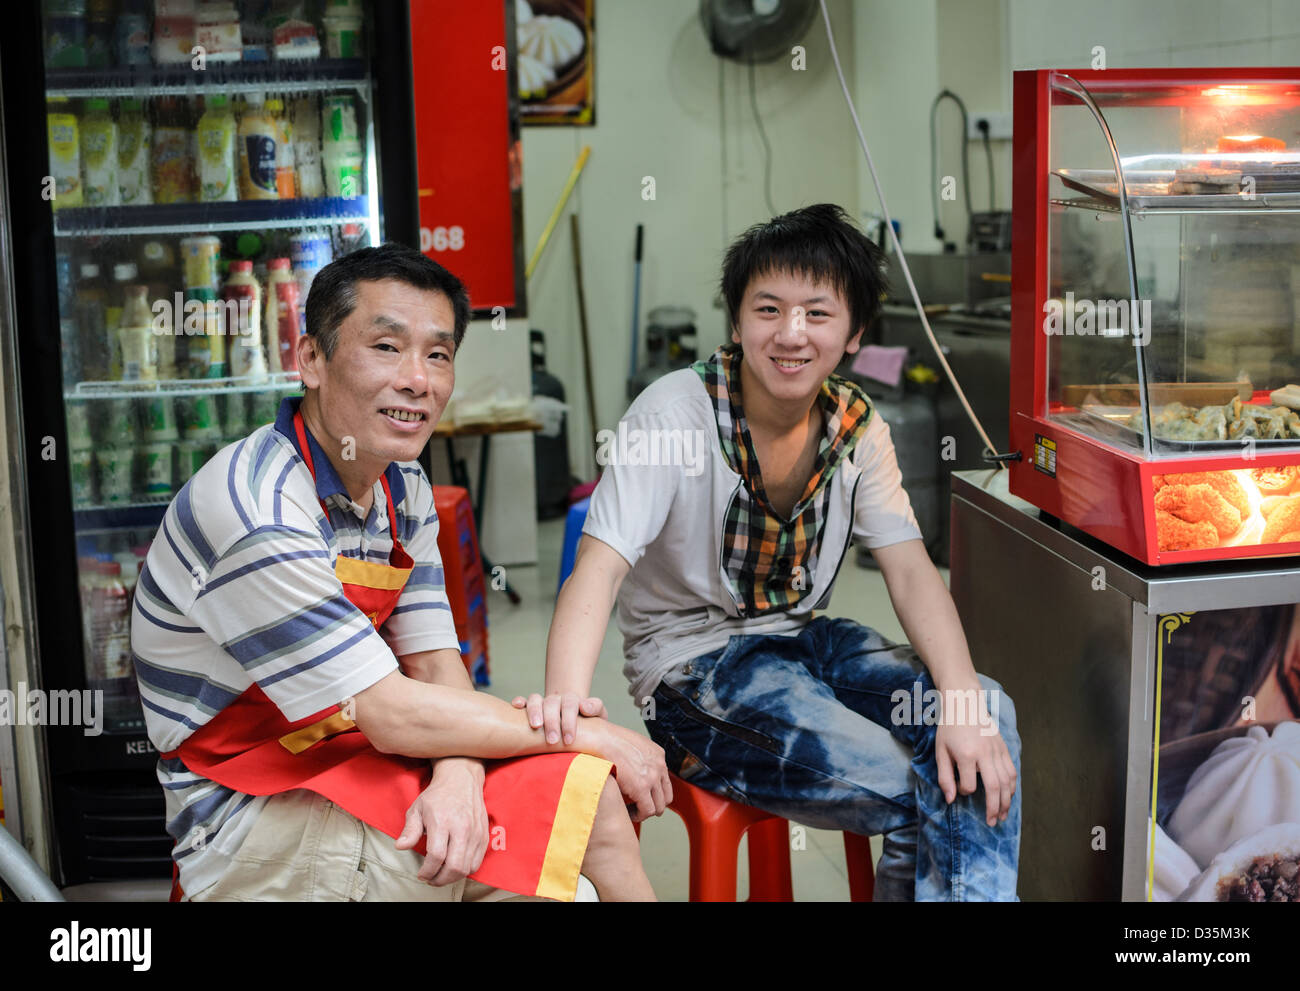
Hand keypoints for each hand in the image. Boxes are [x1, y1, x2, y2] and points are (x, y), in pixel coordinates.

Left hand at [394, 757, 488, 884]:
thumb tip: (401, 846)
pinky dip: (465, 870)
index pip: (436, 855)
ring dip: (452, 878)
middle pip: (455, 866)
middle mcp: (462, 827)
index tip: (421, 874)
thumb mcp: (417, 809)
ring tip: (441, 875)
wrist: (462, 780)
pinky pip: (477, 862)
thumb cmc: (437, 796)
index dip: (427, 871)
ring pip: (467, 868)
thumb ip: (409, 830)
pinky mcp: (483, 835)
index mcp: (442, 820)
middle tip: (430, 879)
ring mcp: (475, 832)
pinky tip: (454, 867)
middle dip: (440, 879)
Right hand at [510, 691, 607, 745]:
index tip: (569, 740)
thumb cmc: (588, 720)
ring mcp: (543, 702)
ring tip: (535, 726)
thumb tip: (584, 707)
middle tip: (553, 740)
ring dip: (534, 711)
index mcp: (573, 700)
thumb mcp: (598, 714)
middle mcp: (556, 699)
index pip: (570, 705)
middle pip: (552, 703)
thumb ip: (596, 708)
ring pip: (535, 699)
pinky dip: (519, 701)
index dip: (569, 721)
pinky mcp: (531, 708)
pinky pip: (524, 701)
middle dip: (552, 721)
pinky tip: (516, 706)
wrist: (575, 716)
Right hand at [583, 718, 671, 822]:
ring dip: (645, 812)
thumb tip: (634, 770)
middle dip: (653, 805)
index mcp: (658, 754)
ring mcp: (652, 776)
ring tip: (631, 810)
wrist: (598, 738)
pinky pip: (647, 810)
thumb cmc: (606, 740)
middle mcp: (659, 765)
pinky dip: (638, 815)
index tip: (641, 797)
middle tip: (638, 808)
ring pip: (658, 806)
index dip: (654, 793)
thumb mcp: (630, 744)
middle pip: (666, 796)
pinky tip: (627, 812)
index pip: (664, 782)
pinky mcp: (641, 787)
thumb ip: (637, 757)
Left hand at [934, 716, 1016, 827]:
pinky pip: (1012, 771)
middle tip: (993, 823)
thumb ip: (945, 777)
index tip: (959, 789)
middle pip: (994, 787)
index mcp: (967, 755)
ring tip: (1003, 815)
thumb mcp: (941, 752)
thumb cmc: (949, 728)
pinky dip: (1012, 786)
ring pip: (1007, 781)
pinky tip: (1009, 796)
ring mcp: (997, 751)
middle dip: (994, 808)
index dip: (964, 791)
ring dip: (1007, 801)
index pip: (969, 785)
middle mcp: (985, 754)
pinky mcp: (1004, 748)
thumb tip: (950, 800)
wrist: (964, 704)